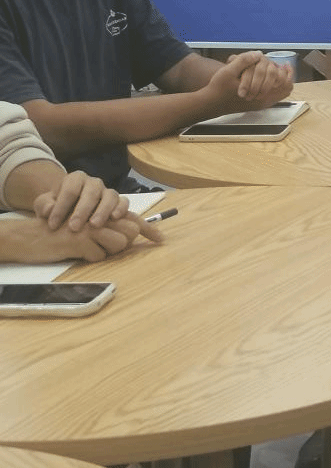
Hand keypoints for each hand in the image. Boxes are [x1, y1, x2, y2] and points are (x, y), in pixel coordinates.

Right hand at [1, 213, 160, 263]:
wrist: (32, 236)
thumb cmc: (62, 234)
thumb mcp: (87, 227)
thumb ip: (108, 228)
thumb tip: (132, 235)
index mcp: (102, 209)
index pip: (132, 218)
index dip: (149, 230)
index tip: (162, 240)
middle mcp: (99, 214)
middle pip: (130, 232)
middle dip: (122, 243)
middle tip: (100, 243)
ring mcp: (90, 225)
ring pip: (119, 244)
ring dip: (106, 251)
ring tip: (87, 247)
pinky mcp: (80, 239)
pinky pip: (99, 256)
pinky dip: (90, 257)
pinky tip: (75, 251)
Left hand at [34, 171, 129, 230]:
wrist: (71, 210)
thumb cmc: (57, 207)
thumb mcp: (44, 204)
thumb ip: (44, 205)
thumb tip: (50, 210)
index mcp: (75, 179)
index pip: (69, 190)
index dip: (61, 207)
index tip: (52, 225)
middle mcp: (94, 182)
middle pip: (91, 192)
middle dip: (82, 211)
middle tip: (73, 227)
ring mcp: (108, 191)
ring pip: (110, 196)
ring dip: (103, 211)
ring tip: (94, 225)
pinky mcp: (119, 201)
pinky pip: (124, 201)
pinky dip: (121, 208)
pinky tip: (114, 218)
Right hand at [202, 53, 292, 111]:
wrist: (210, 104)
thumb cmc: (218, 88)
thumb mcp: (228, 71)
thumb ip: (244, 61)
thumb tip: (259, 54)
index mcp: (259, 95)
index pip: (284, 84)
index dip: (287, 72)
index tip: (285, 64)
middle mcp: (262, 102)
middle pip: (285, 89)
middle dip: (286, 76)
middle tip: (282, 66)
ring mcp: (260, 105)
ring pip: (280, 94)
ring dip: (281, 82)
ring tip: (277, 71)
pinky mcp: (255, 105)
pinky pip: (272, 97)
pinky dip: (274, 87)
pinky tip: (266, 78)